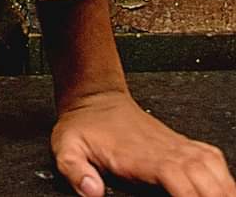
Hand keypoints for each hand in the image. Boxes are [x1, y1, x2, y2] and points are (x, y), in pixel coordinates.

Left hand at [52, 88, 235, 196]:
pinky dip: (222, 176)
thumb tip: (92, 192)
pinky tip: (224, 189)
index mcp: (140, 156)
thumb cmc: (83, 126)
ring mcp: (175, 146)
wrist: (94, 98)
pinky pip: (211, 158)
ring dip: (222, 188)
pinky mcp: (179, 145)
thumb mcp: (66, 147)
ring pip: (211, 167)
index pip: (177, 179)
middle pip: (202, 177)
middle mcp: (164, 150)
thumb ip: (75, 170)